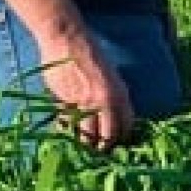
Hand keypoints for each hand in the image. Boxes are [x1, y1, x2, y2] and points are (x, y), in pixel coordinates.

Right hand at [36, 27, 133, 150]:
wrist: (68, 40)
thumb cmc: (91, 54)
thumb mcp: (110, 75)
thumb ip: (112, 96)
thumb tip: (113, 116)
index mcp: (120, 93)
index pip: (125, 126)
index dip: (122, 138)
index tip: (119, 144)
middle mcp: (104, 101)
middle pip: (107, 137)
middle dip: (104, 147)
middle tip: (100, 150)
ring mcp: (83, 103)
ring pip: (86, 136)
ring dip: (85, 143)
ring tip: (85, 147)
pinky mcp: (64, 103)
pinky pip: (67, 125)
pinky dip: (67, 131)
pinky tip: (67, 133)